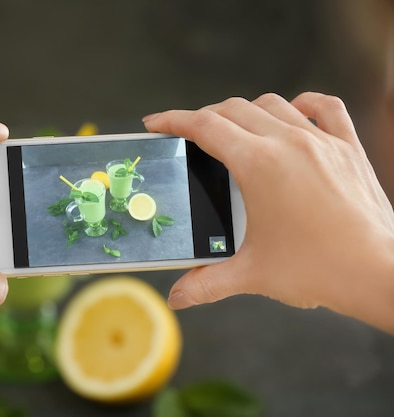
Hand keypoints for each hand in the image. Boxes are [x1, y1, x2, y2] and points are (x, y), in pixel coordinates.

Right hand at [144, 92, 393, 331]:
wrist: (378, 272)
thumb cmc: (318, 270)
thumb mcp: (252, 274)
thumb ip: (206, 283)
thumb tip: (176, 298)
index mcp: (259, 165)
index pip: (205, 127)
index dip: (174, 120)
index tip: (155, 122)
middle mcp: (289, 142)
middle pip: (233, 110)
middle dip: (204, 118)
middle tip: (189, 136)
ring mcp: (322, 141)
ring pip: (272, 104)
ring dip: (245, 112)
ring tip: (233, 130)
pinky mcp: (348, 148)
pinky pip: (325, 107)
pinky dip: (303, 104)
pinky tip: (293, 112)